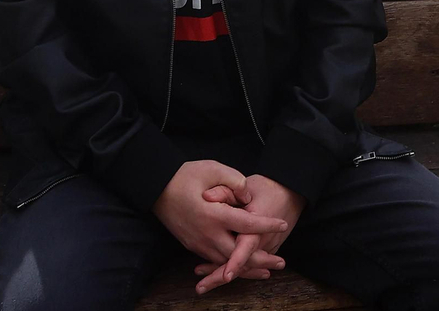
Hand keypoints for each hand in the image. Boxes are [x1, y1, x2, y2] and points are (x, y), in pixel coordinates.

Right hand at [153, 161, 288, 285]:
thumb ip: (235, 181)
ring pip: (227, 263)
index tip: (283, 223)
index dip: (267, 225)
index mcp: (214, 214)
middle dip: (262, 260)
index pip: (247, 224)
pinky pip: (215, 260)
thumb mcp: (212, 169)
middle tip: (281, 262)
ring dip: (248, 268)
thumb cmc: (184, 176)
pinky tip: (242, 266)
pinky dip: (232, 265)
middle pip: (239, 255)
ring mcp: (198, 243)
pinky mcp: (193, 245)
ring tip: (268, 269)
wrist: (156, 188)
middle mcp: (207, 234)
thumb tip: (248, 198)